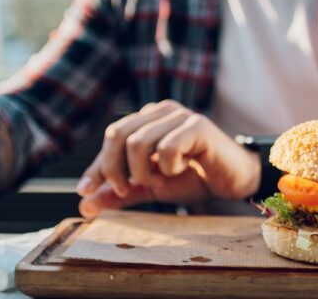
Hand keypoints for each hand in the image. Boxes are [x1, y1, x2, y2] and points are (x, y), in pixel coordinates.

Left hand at [76, 100, 260, 216]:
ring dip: (144, 172)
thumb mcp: (150, 188)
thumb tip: (84, 205)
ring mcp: (180, 115)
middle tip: (126, 190)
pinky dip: (168, 168)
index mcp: (147, 119)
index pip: (112, 137)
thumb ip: (119, 193)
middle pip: (118, 134)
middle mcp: (160, 111)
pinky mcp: (198, 126)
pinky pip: (167, 149)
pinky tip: (181, 169)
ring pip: (138, 143)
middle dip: (114, 169)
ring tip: (161, 180)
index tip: (85, 192)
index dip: (97, 166)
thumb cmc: (193, 178)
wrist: (233, 181)